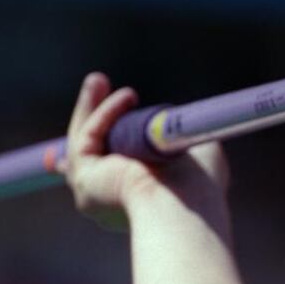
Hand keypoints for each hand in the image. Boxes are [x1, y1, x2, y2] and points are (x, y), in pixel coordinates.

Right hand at [63, 72, 229, 230]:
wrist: (187, 204)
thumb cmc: (201, 185)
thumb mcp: (201, 153)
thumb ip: (187, 138)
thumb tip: (184, 123)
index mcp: (137, 197)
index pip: (113, 167)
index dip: (107, 139)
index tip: (114, 112)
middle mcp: (110, 199)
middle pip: (92, 149)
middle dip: (94, 115)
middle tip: (99, 84)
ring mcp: (93, 192)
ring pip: (84, 142)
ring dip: (89, 107)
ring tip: (97, 79)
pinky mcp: (83, 180)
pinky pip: (88, 138)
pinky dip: (103, 114)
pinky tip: (123, 96)